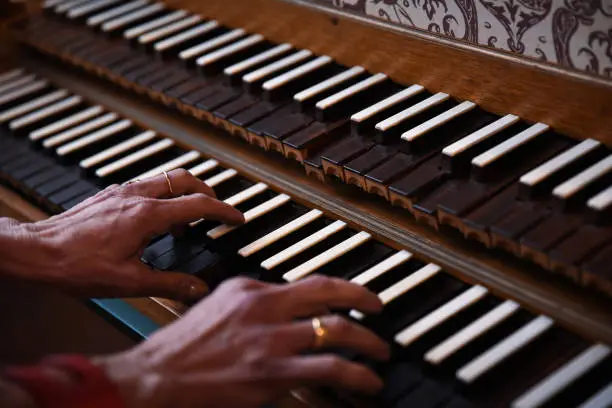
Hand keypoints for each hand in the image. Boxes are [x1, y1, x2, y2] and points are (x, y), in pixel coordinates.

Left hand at [0, 169, 243, 301]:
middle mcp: (137, 196)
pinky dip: (164, 197)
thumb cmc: (76, 265)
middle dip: (208, 194)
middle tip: (216, 212)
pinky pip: (148, 185)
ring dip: (185, 194)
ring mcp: (123, 192)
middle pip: (186, 180)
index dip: (224, 211)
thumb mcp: (129, 282)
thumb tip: (197, 289)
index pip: (199, 205)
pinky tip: (157, 221)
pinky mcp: (111, 194)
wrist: (36, 252)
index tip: (237, 218)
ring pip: (166, 179)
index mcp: (147, 215)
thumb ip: (170, 284)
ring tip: (187, 221)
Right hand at [95, 276, 389, 407]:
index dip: (338, 288)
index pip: (306, 282)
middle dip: (364, 299)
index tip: (353, 294)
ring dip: (368, 341)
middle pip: (328, 293)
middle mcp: (264, 307)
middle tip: (379, 308)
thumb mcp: (215, 307)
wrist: (154, 378)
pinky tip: (367, 381)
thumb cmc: (179, 348)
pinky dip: (357, 374)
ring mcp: (270, 339)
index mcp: (249, 289)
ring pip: (337, 330)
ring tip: (380, 351)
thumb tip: (280, 305)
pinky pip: (330, 368)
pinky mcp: (273, 372)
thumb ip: (250, 303)